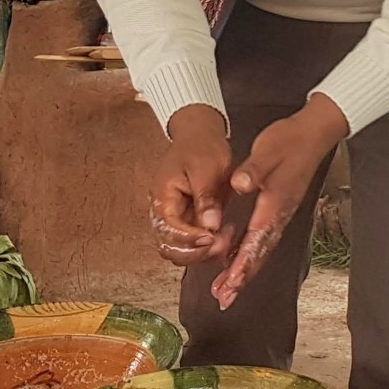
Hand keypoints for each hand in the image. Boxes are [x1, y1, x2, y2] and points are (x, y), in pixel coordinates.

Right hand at [150, 106, 234, 267]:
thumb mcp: (206, 168)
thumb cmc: (200, 146)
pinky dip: (208, 246)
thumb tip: (210, 225)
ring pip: (181, 250)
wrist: (200, 135)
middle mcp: (164, 212)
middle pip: (169, 247)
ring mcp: (176, 217)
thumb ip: (206, 198)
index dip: (189, 239)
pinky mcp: (188, 220)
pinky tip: (225, 236)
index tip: (211, 238)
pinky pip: (193, 242)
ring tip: (226, 240)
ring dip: (202, 253)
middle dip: (195, 252)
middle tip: (221, 245)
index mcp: (162, 197)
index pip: (168, 229)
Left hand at [212, 95, 348, 310]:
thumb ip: (253, 170)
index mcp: (274, 204)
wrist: (314, 134)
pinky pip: (263, 239)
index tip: (229, 285)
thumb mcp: (268, 151)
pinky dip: (249, 254)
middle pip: (259, 254)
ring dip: (244, 271)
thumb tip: (240, 184)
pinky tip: (237, 260)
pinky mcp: (279, 209)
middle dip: (242, 278)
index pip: (256, 241)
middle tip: (224, 299)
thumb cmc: (290, 141)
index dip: (242, 266)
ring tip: (227, 289)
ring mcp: (280, 213)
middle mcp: (279, 214)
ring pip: (261, 250)